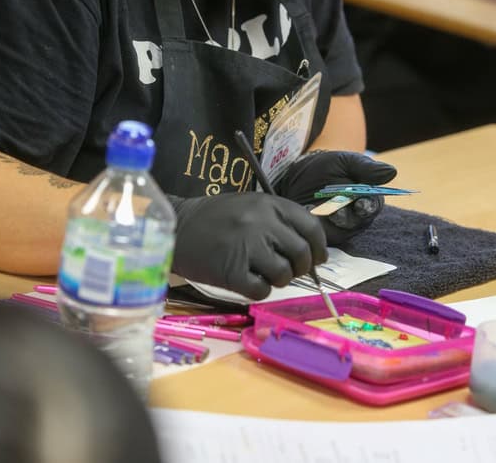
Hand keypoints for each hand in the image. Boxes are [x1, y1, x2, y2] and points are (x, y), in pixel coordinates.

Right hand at [168, 192, 326, 299]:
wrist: (177, 226)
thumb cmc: (216, 218)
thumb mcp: (251, 206)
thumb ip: (279, 221)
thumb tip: (312, 250)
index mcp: (270, 204)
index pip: (311, 228)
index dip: (319, 248)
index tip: (317, 259)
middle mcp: (262, 222)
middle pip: (302, 254)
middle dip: (300, 268)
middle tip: (287, 270)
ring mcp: (247, 246)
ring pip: (284, 274)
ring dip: (278, 279)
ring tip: (261, 272)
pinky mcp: (232, 271)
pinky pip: (261, 290)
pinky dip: (258, 290)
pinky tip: (246, 279)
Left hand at [276, 150, 395, 245]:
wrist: (299, 173)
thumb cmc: (329, 166)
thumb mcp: (346, 162)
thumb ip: (367, 168)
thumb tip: (393, 171)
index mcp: (367, 198)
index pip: (373, 206)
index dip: (367, 206)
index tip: (360, 203)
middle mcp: (356, 216)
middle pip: (356, 221)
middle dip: (346, 216)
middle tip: (336, 211)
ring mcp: (339, 227)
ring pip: (338, 230)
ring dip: (327, 220)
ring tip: (317, 208)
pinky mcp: (322, 234)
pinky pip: (320, 233)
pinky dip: (313, 222)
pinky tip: (307, 209)